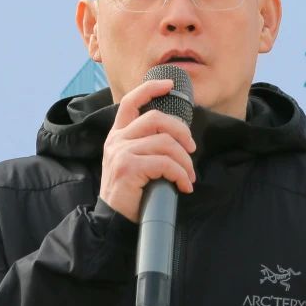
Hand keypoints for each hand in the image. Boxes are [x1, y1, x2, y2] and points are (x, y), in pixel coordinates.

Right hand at [98, 79, 196, 222]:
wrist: (114, 221)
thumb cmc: (131, 193)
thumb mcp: (135, 163)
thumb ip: (148, 145)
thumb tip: (180, 138)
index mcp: (118, 135)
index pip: (131, 101)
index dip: (151, 88)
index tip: (169, 84)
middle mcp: (117, 140)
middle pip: (156, 118)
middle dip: (182, 132)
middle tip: (191, 150)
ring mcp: (120, 152)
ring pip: (165, 143)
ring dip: (185, 162)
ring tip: (188, 177)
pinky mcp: (127, 167)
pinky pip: (165, 163)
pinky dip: (180, 175)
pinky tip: (183, 186)